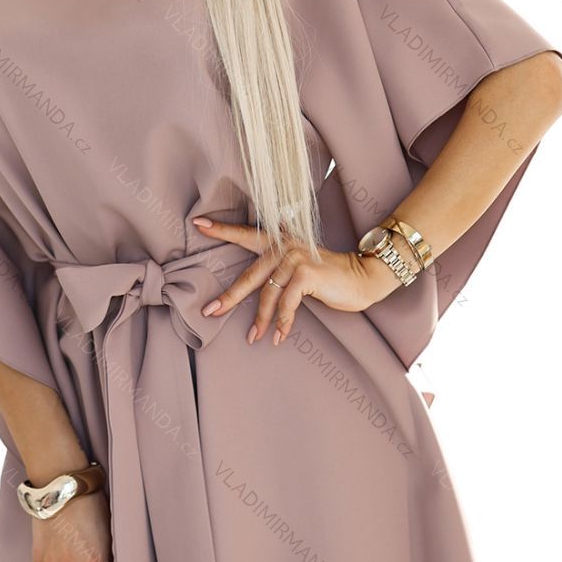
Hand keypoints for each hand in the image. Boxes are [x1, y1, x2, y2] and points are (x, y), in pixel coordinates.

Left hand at [191, 216, 401, 344]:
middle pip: (249, 275)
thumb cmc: (330, 278)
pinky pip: (286, 303)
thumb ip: (279, 272)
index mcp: (280, 242)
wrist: (363, 278)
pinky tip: (280, 335)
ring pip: (267, 295)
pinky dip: (283, 322)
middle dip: (228, 297)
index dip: (222, 230)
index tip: (198, 224)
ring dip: (260, 320)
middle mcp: (284, 246)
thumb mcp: (301, 270)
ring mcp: (294, 258)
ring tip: (254, 337)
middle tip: (209, 311)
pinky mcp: (306, 273)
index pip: (246, 234)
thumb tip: (255, 292)